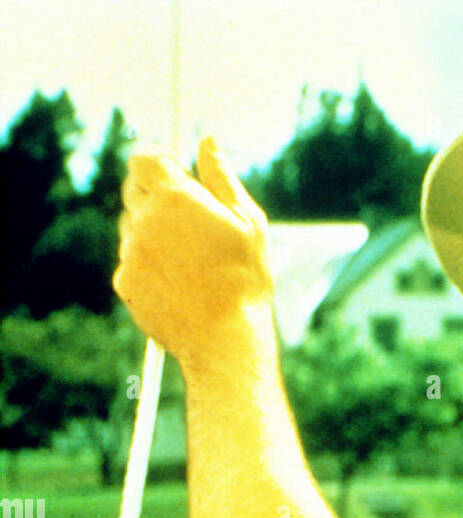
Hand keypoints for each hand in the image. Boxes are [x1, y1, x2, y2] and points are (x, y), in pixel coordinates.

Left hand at [113, 136, 274, 366]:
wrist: (224, 341)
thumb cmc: (244, 281)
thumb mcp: (247, 222)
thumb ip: (221, 177)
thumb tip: (206, 140)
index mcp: (174, 197)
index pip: (143, 159)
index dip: (157, 163)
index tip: (174, 175)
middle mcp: (144, 220)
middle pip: (132, 190)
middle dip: (153, 196)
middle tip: (186, 222)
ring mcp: (130, 253)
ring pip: (131, 228)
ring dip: (150, 233)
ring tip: (187, 261)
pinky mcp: (124, 282)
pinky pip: (130, 262)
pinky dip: (146, 266)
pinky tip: (177, 283)